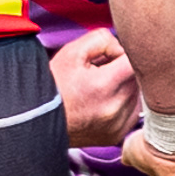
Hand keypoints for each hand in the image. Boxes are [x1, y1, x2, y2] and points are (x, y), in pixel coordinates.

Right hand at [49, 29, 140, 147]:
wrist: (36, 120)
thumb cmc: (53, 86)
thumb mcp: (72, 52)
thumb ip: (103, 39)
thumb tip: (122, 47)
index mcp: (105, 85)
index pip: (136, 61)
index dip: (123, 54)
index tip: (110, 57)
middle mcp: (114, 108)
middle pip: (137, 79)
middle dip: (123, 71)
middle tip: (101, 72)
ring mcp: (116, 125)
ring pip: (138, 96)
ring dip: (125, 88)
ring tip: (100, 89)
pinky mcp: (115, 136)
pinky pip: (133, 114)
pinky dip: (123, 105)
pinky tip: (103, 103)